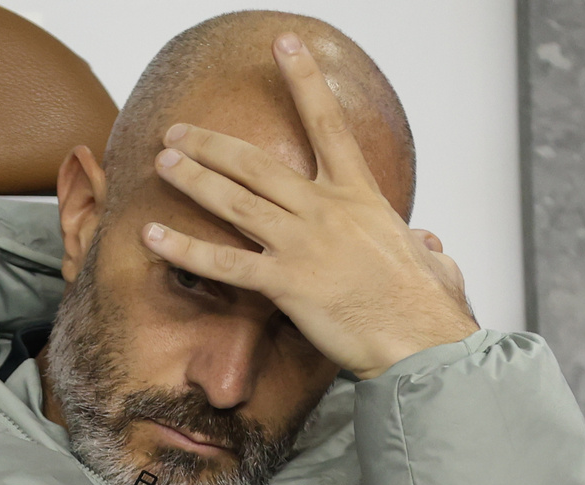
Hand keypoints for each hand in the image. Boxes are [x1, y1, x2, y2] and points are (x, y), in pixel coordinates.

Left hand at [141, 32, 478, 379]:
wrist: (422, 341)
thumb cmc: (427, 306)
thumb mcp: (431, 261)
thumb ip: (424, 244)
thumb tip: (429, 242)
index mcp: (359, 196)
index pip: (328, 123)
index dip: (304, 78)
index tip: (283, 43)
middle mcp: (325, 210)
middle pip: (256, 164)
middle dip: (211, 143)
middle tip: (177, 132)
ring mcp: (302, 244)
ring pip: (234, 201)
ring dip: (194, 179)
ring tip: (162, 162)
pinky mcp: (285, 283)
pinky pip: (224, 263)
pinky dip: (185, 249)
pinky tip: (153, 236)